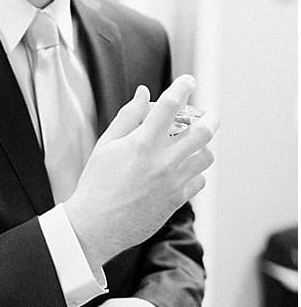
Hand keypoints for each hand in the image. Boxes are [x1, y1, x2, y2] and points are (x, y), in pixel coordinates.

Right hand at [65, 74, 217, 266]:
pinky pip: (199, 180)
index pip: (170, 106)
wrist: (97, 225)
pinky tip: (182, 170)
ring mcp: (173, 182)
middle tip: (208, 115)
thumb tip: (144, 93)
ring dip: (203, 146)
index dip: (182, 88)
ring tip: (193, 145)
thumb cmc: (96, 184)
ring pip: (206, 156)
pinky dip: (194, 171)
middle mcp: (162, 161)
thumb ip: (127, 117)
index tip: (188, 81)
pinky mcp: (178, 200)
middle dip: (210, 118)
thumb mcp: (105, 146)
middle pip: (203, 131)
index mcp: (142, 143)